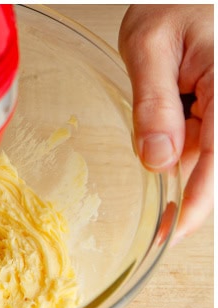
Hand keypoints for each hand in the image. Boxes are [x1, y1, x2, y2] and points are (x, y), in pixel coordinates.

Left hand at [119, 4, 213, 241]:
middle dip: (181, 162)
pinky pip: (205, 136)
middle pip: (212, 159)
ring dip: (179, 140)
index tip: (173, 232)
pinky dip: (181, 129)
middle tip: (160, 152)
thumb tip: (156, 160)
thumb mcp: (148, 44)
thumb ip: (153, 103)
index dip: (197, 201)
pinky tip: (173, 98)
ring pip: (205, 150)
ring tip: (169, 85)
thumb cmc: (175, 3)